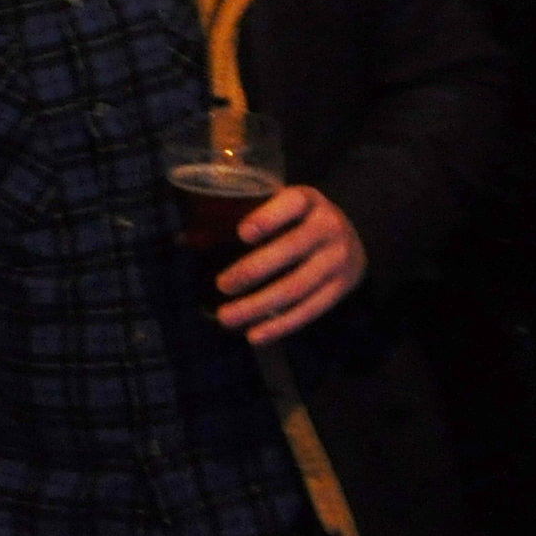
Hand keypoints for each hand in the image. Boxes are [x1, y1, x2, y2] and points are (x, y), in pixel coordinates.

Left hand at [214, 184, 366, 344]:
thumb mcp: (278, 207)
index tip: (242, 234)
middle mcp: (328, 227)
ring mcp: (338, 260)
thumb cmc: (297, 220)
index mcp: (309, 200)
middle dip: (253, 270)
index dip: (268, 218)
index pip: (293, 203)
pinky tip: (254, 335)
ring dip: (259, 305)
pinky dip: (280, 325)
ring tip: (226, 317)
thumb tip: (182, 240)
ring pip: (297, 287)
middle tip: (221, 285)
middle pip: (290, 250)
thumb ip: (236, 218)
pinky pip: (310, 310)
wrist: (354, 237)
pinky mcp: (341, 288)